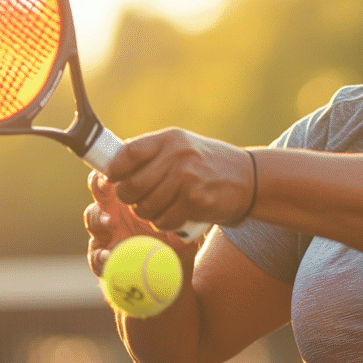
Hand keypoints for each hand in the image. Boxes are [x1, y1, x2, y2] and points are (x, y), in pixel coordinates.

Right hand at [85, 174, 185, 277]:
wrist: (170, 275)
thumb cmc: (173, 241)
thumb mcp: (179, 223)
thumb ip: (177, 209)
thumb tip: (185, 192)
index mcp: (130, 200)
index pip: (119, 178)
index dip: (114, 170)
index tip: (117, 168)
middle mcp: (114, 212)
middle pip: (99, 194)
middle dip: (99, 188)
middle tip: (107, 186)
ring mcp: (106, 235)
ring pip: (93, 221)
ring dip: (98, 219)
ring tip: (110, 222)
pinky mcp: (103, 259)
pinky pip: (96, 257)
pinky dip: (100, 256)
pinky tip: (107, 255)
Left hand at [105, 128, 255, 233]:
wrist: (248, 178)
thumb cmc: (207, 163)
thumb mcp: (181, 146)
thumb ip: (152, 153)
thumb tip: (113, 165)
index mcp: (169, 139)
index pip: (128, 153)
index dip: (115, 169)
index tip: (113, 178)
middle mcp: (177, 155)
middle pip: (132, 185)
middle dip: (128, 197)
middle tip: (136, 199)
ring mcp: (187, 178)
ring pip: (145, 207)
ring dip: (147, 213)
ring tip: (158, 207)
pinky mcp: (196, 201)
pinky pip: (164, 220)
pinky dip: (164, 223)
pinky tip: (174, 215)